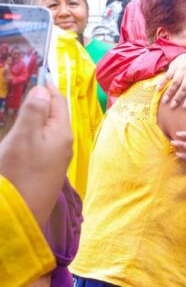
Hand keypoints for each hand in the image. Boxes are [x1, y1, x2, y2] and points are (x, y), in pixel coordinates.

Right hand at [0, 83, 71, 225]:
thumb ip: (34, 113)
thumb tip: (44, 89)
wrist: (21, 214)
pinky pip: (44, 141)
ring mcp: (57, 157)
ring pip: (50, 128)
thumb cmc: (20, 173)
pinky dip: (36, 130)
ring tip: (26, 104)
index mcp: (62, 132)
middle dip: (44, 98)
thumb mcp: (23, 138)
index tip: (38, 72)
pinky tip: (26, 131)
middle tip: (29, 85)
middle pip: (56, 113)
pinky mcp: (48, 168)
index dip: (48, 85)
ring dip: (40, 114)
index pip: (58, 101)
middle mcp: (64, 143)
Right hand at [156, 53, 185, 108]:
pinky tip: (158, 89)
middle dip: (178, 98)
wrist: (185, 55)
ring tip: (165, 101)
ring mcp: (181, 69)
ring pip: (175, 83)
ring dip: (169, 92)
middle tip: (173, 106)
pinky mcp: (173, 67)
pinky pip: (167, 76)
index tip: (185, 106)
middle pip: (184, 88)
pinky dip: (162, 82)